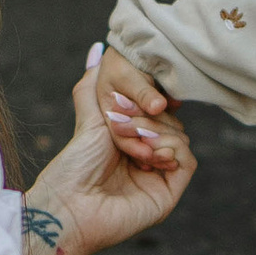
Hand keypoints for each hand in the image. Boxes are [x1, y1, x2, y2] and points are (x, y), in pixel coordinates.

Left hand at [22, 49, 195, 254]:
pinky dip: (172, 148)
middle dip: (149, 118)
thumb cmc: (72, 167)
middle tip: (120, 123)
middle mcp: (147, 161)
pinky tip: (149, 150)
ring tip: (131, 139)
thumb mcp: (88, 118)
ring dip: (157, 132)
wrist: (68, 206)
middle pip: (171, 124)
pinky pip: (187, 161)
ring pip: (180, 139)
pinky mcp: (168, 194)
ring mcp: (159, 178)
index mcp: (130, 144)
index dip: (146, 102)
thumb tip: (97, 48)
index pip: (155, 113)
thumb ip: (94, 84)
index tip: (128, 97)